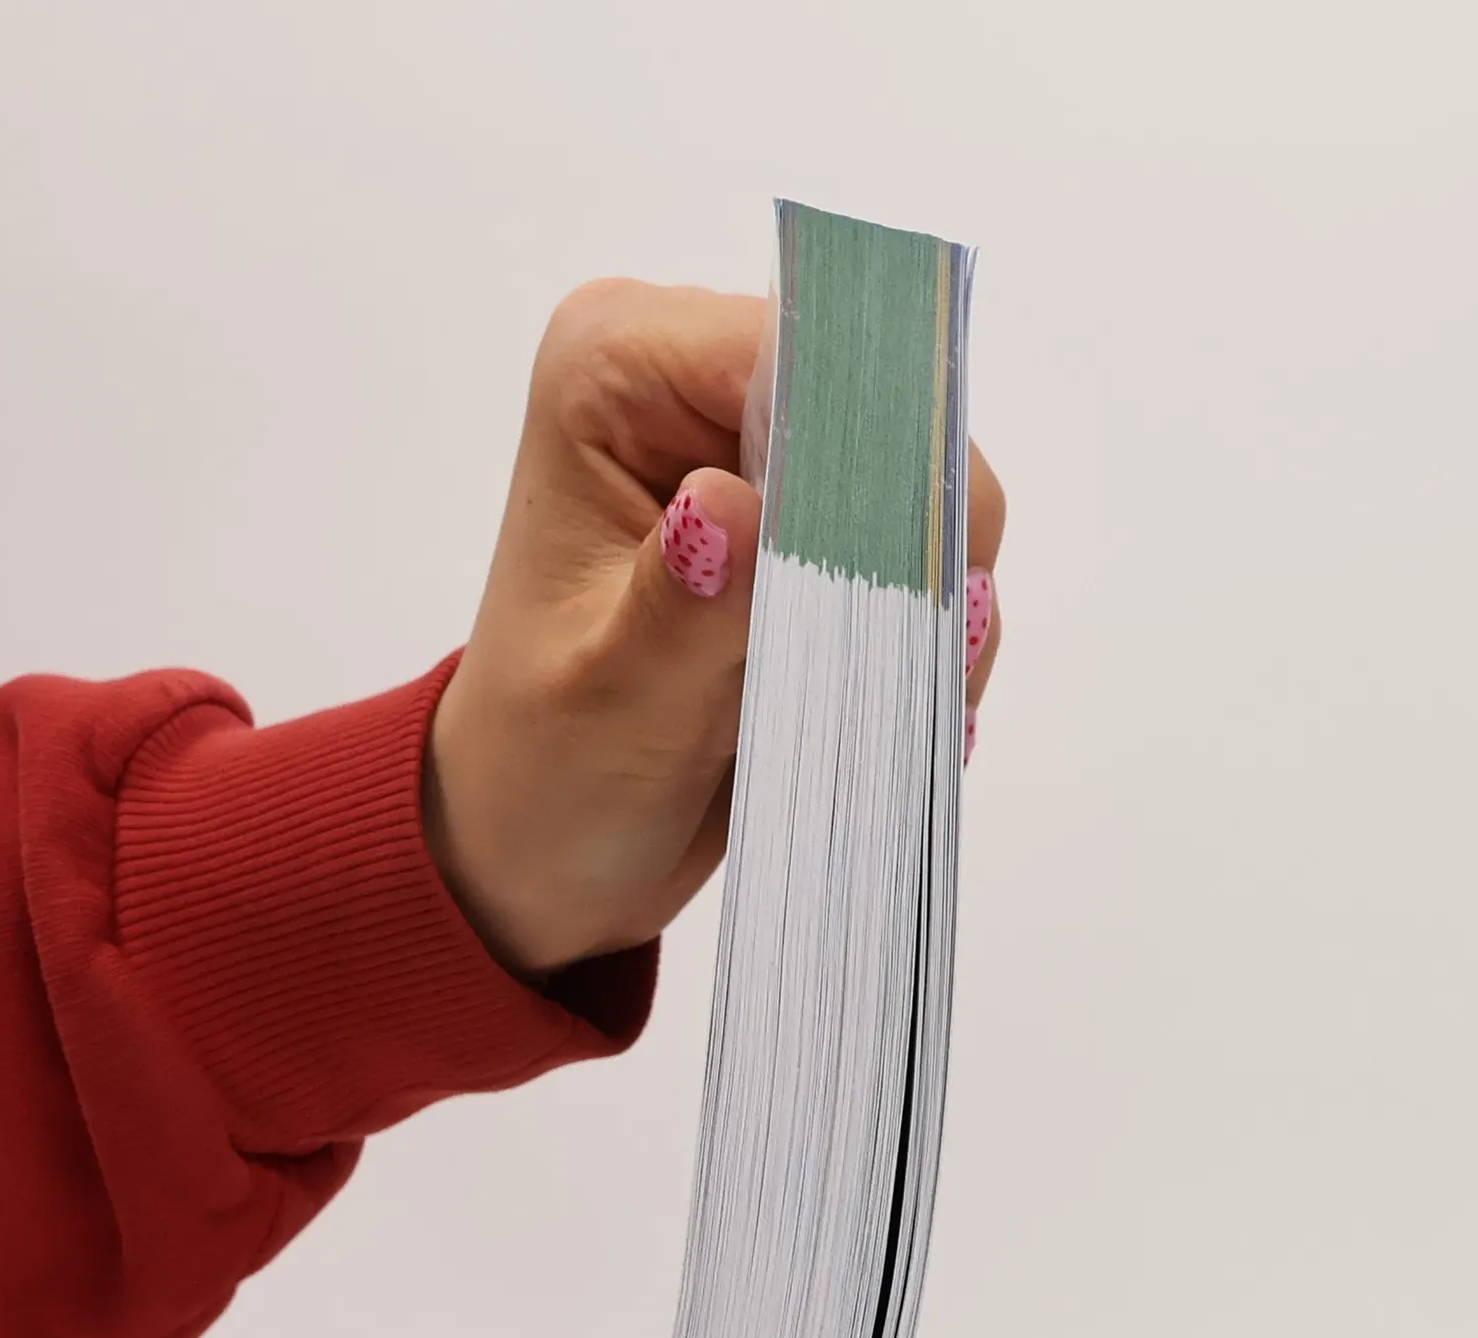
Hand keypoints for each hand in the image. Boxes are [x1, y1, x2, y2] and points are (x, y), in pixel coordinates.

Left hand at [425, 279, 1007, 980]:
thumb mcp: (613, 701)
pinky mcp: (813, 515)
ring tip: (876, 702)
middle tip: (889, 669)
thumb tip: (738, 508)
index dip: (867, 456)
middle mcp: (695, 376)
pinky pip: (930, 547)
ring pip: (931, 483)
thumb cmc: (547, 770)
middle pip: (886, 405)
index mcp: (614, 371)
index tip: (894, 589)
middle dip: (909, 544)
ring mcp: (764, 444)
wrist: (546, 844)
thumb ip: (685, 607)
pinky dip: (926, 632)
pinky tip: (879, 699)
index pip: (795, 353)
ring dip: (927, 603)